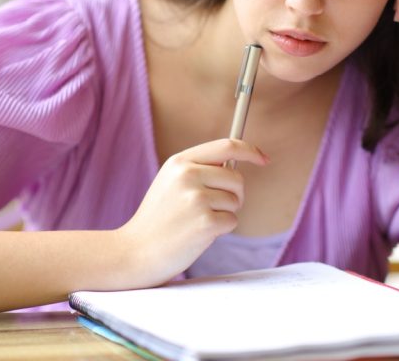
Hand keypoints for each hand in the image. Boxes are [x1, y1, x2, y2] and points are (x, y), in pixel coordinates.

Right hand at [117, 139, 268, 285]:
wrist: (135, 251)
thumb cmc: (158, 220)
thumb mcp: (170, 183)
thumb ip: (199, 170)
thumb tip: (237, 164)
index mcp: (179, 162)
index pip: (226, 146)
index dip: (250, 150)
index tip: (263, 159)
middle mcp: (187, 175)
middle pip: (236, 178)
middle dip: (235, 195)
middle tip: (214, 209)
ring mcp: (196, 199)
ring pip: (236, 201)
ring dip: (224, 214)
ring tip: (197, 222)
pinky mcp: (205, 222)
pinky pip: (232, 221)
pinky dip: (221, 230)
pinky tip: (198, 234)